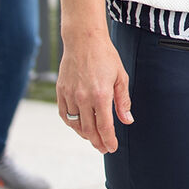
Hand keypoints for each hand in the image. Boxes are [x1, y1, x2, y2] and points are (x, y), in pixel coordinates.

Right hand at [55, 34, 133, 153]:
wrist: (84, 40)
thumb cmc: (105, 57)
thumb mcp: (120, 78)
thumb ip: (123, 102)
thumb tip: (127, 121)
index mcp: (101, 95)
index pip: (105, 127)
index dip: (109, 140)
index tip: (112, 147)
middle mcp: (83, 98)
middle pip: (89, 130)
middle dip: (97, 142)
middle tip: (103, 148)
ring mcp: (70, 95)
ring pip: (75, 124)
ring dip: (85, 135)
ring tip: (93, 138)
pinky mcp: (60, 91)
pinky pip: (64, 114)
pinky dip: (72, 124)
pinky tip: (79, 126)